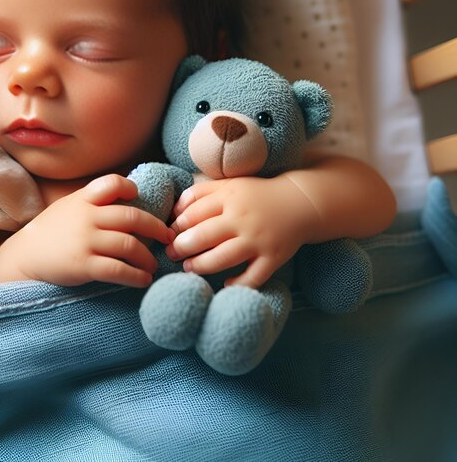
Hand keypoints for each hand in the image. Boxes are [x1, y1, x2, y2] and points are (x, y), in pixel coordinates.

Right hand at [0, 174, 174, 288]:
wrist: (24, 256)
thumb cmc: (52, 231)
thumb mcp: (69, 206)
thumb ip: (94, 200)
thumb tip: (129, 198)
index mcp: (84, 199)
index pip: (112, 183)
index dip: (129, 188)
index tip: (139, 197)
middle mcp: (88, 217)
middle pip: (132, 217)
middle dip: (156, 228)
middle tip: (168, 237)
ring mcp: (86, 241)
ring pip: (130, 245)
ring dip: (148, 257)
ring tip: (154, 265)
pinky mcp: (84, 265)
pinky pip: (118, 269)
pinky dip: (136, 275)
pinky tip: (144, 280)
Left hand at [166, 175, 319, 287]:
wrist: (300, 203)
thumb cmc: (256, 195)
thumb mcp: (229, 185)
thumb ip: (201, 193)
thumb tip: (174, 212)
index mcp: (230, 198)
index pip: (194, 213)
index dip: (177, 226)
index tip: (169, 234)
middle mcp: (243, 219)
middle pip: (204, 235)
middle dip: (182, 247)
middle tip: (172, 254)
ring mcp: (259, 240)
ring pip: (223, 258)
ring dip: (201, 266)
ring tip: (189, 268)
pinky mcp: (274, 258)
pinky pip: (253, 277)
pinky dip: (237, 284)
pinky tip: (225, 284)